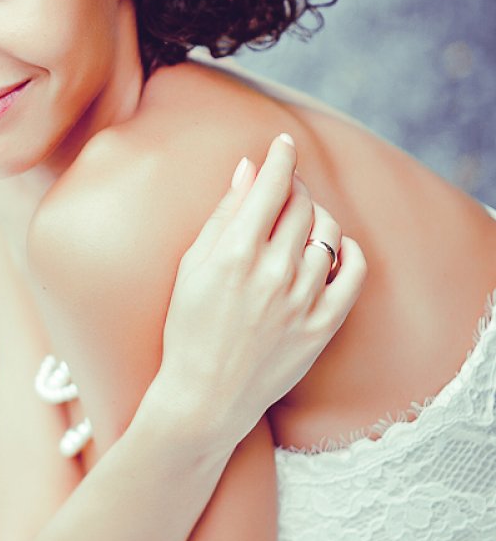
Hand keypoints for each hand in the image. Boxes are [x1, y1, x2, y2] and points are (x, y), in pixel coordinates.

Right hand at [150, 134, 365, 444]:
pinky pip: (353, 272)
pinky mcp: (322, 325)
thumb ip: (223, 216)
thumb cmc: (187, 329)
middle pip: (301, 206)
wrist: (205, 397)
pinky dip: (348, 252)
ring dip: (315, 219)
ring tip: (298, 226)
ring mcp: (302, 300)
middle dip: (293, 188)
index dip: (280, 158)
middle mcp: (274, 272)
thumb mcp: (192, 267)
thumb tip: (247, 170)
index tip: (283, 143)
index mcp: (235, 253)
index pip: (271, 186)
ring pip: (327, 234)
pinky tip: (331, 250)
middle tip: (283, 190)